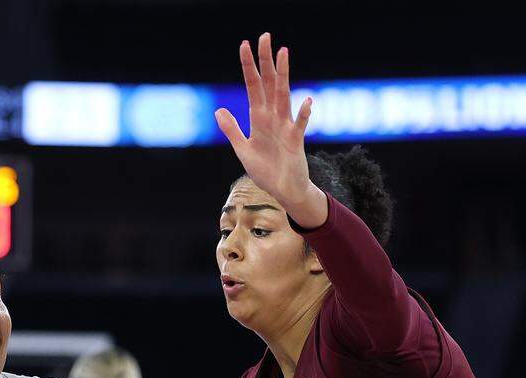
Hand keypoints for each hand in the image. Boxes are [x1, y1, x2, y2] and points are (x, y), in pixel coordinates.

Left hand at [215, 33, 326, 228]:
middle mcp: (273, 117)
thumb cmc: (266, 171)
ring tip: (283, 54)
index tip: (244, 45)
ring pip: (283, 96)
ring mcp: (285, 127)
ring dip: (283, 76)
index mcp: (259, 118)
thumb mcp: (243, 150)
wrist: (283, 191)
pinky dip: (303, 115)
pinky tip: (307, 102)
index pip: (253, 87)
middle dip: (266, 61)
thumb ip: (232, 130)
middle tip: (265, 37)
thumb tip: (218, 110)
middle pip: (269, 84)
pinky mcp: (296, 142)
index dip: (249, 67)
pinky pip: (300, 126)